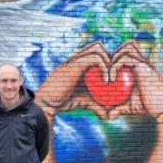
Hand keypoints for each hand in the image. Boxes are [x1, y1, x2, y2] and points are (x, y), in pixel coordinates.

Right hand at [35, 42, 110, 162]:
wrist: (47, 103)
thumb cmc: (64, 102)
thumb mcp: (85, 102)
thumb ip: (97, 106)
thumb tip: (108, 116)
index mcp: (81, 63)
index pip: (98, 52)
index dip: (108, 60)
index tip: (115, 76)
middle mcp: (78, 58)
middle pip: (98, 46)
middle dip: (109, 57)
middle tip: (115, 75)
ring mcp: (75, 59)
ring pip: (98, 48)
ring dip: (108, 61)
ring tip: (111, 78)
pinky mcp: (74, 64)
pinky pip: (95, 58)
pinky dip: (104, 68)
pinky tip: (107, 81)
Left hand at [108, 41, 162, 162]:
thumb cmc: (148, 109)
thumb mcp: (129, 107)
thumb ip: (119, 108)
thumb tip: (109, 116)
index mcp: (141, 67)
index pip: (129, 52)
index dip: (117, 57)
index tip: (107, 73)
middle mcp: (144, 62)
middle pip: (129, 44)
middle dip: (115, 53)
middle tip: (108, 70)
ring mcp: (145, 63)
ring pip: (127, 47)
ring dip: (114, 57)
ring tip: (109, 74)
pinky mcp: (144, 67)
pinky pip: (125, 58)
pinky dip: (114, 67)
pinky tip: (111, 80)